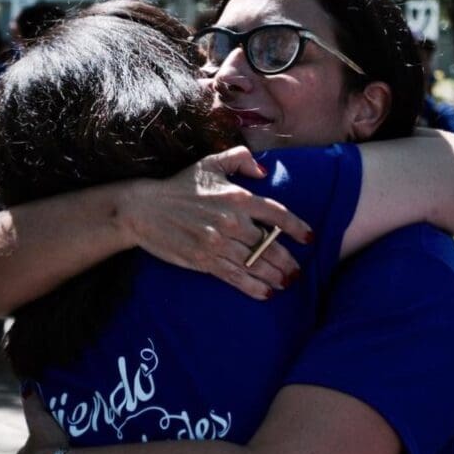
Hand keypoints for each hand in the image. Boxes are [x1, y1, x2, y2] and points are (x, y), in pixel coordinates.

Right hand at [119, 146, 313, 300]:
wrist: (144, 209)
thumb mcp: (209, 164)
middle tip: (297, 271)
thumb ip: (240, 159)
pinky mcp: (204, 260)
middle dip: (288, 262)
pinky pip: (236, 277)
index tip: (310, 238)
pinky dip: (254, 288)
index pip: (277, 214)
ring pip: (256, 265)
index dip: (298, 228)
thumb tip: (263, 172)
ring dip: (275, 277)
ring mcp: (218, 243)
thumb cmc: (179, 187)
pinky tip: (266, 293)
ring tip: (286, 283)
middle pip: (270, 246)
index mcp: (237, 197)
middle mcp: (231, 221)